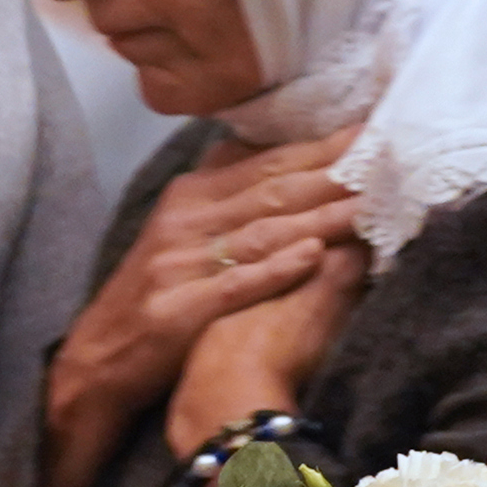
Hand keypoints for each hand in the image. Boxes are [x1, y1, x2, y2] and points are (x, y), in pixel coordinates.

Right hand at [39, 126, 362, 486]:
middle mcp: (184, 221)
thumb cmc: (153, 294)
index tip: (373, 127)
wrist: (99, 360)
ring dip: (321, 216)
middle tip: (388, 151)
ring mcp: (179, 264)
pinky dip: (275, 269)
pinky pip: (235, 285)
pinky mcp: (178, 309)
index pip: (268, 163)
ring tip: (371, 202)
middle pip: (273, 190)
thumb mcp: (181, 232)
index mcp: (190, 196)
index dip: (322, 146)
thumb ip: (227, 197)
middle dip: (334, 170)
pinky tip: (313, 255)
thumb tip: (275, 156)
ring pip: (263, 232)